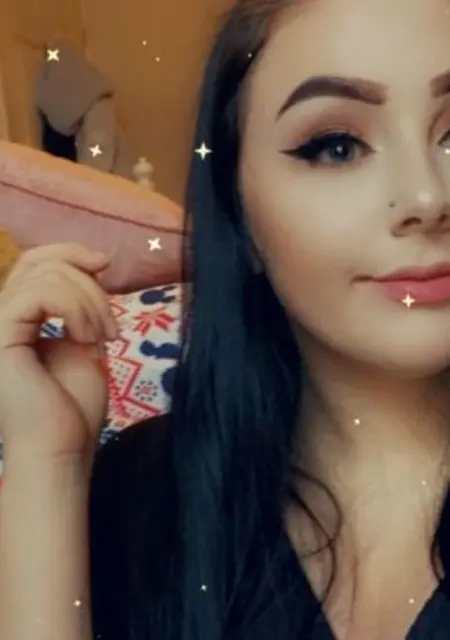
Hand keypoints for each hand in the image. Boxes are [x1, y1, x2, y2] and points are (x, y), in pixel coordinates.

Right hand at [0, 243, 117, 459]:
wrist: (62, 449)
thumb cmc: (73, 407)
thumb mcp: (83, 342)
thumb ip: (80, 304)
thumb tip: (91, 263)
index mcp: (15, 320)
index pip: (33, 264)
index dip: (69, 252)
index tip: (105, 264)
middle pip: (38, 262)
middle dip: (88, 283)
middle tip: (112, 326)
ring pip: (45, 275)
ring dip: (90, 302)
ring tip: (104, 337)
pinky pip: (40, 294)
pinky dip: (77, 309)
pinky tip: (88, 338)